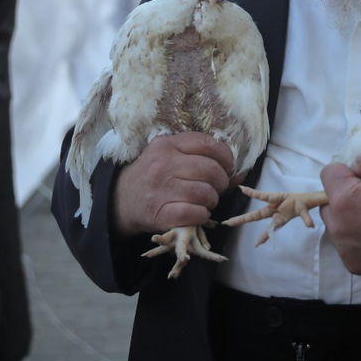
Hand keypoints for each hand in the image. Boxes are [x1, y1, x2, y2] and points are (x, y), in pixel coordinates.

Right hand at [112, 132, 236, 238]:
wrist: (120, 200)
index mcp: (167, 144)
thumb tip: (240, 173)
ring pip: (206, 193)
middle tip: (216, 188)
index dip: (226, 157)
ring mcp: (160, 189)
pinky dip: (202, 215)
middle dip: (221, 182)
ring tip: (204, 201)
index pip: (208, 144)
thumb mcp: (172, 158)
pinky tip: (196, 213)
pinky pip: (196, 213)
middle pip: (211, 170)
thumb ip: (203, 160)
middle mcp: (163, 164)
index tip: (227, 167)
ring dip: (212, 200)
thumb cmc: (154, 176)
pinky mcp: (159, 213)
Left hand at [319, 162, 360, 274]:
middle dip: (344, 197)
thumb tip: (350, 165)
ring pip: (335, 223)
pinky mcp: (352, 264)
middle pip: (328, 202)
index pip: (328, 174)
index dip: (348, 173)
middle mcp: (338, 227)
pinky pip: (345, 243)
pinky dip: (356, 238)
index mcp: (344, 200)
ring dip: (348, 218)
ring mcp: (344, 248)